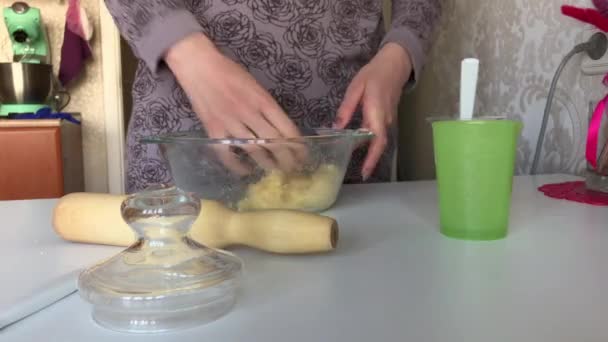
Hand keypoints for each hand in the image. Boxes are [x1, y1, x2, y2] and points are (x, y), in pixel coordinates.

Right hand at [165, 33, 304, 173]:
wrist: (199, 66)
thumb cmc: (229, 72)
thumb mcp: (255, 85)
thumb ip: (266, 106)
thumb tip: (279, 127)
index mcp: (262, 100)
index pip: (286, 128)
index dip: (297, 144)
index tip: (302, 154)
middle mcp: (249, 113)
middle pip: (274, 143)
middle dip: (286, 159)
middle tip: (292, 169)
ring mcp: (230, 123)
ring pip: (254, 150)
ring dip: (267, 164)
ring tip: (275, 171)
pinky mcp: (213, 130)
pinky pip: (227, 154)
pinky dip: (237, 165)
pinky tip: (245, 171)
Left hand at [334, 43, 412, 179]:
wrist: (395, 65)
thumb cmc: (374, 73)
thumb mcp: (355, 88)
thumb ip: (346, 109)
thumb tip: (336, 128)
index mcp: (377, 111)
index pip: (377, 140)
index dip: (371, 157)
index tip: (365, 172)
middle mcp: (385, 120)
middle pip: (379, 145)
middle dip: (370, 161)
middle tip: (361, 174)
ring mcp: (387, 120)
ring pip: (378, 140)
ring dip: (368, 152)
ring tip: (354, 161)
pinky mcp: (386, 118)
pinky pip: (378, 133)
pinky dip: (369, 141)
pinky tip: (356, 144)